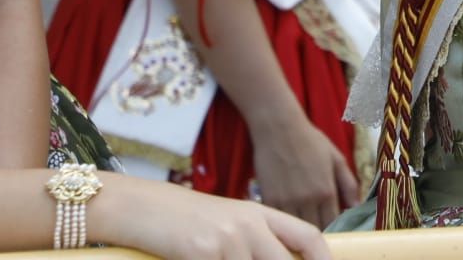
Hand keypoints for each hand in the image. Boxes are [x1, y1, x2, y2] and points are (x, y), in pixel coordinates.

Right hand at [93, 174, 331, 259]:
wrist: (140, 208)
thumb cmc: (183, 219)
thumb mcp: (227, 221)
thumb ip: (254, 241)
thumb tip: (276, 256)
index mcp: (259, 215)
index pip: (308, 236)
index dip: (322, 258)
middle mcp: (249, 226)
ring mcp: (226, 241)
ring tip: (219, 259)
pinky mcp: (201, 253)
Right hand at [248, 113, 357, 228]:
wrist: (279, 129)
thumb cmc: (310, 140)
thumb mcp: (336, 158)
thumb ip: (349, 184)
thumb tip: (356, 206)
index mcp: (326, 191)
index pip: (332, 223)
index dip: (334, 228)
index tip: (333, 226)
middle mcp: (307, 200)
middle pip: (313, 229)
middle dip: (317, 231)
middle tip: (317, 225)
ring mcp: (285, 202)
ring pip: (294, 228)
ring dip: (299, 229)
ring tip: (302, 222)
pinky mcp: (268, 200)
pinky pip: (278, 220)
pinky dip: (283, 222)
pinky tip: (286, 217)